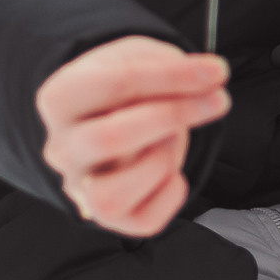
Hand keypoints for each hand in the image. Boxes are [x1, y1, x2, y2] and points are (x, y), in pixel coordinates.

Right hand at [35, 35, 228, 236]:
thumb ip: (171, 66)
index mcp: (61, 98)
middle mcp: (62, 147)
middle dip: (172, 117)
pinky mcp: (108, 216)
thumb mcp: (141, 56)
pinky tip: (174, 171)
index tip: (218, 72)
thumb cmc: (126, 85)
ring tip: (171, 141)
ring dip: (157, 166)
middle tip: (214, 101)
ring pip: (109, 198)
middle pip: (107, 140)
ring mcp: (80, 187)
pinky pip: (143, 223)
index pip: (115, 85)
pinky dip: (171, 197)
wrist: (109, 115)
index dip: (175, 77)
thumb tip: (212, 79)